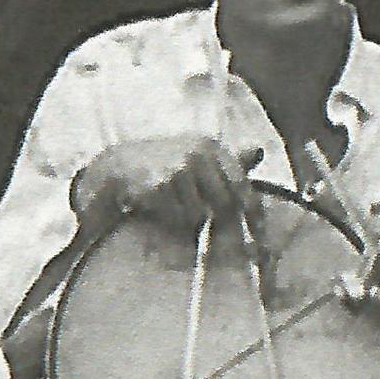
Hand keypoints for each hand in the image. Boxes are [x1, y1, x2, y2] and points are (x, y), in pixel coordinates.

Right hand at [75, 134, 264, 232]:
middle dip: (218, 220)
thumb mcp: (198, 155)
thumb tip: (259, 150)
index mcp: (211, 147)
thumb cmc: (165, 162)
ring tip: (172, 208)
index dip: (252, 209)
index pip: (241, 182)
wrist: (119, 164)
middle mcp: (198, 154)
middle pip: (223, 203)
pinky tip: (158, 208)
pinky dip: (169, 221)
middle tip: (204, 225)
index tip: (259, 232)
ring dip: (187, 220)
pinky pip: (176, 218)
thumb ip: (228, 160)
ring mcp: (178, 169)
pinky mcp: (159, 185)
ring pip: (198, 215)